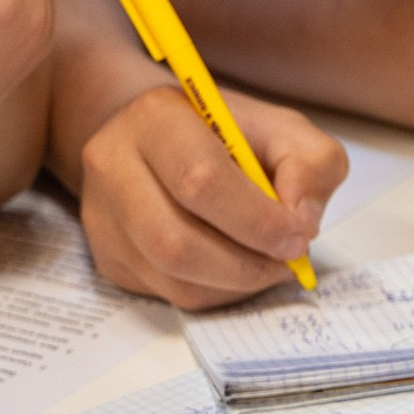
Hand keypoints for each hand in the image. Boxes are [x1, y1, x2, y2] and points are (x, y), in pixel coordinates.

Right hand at [77, 84, 348, 307]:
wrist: (161, 138)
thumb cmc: (225, 133)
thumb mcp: (281, 127)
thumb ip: (310, 162)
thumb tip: (301, 220)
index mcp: (155, 117)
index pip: (199, 180)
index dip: (256, 219)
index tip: (299, 236)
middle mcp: (114, 166)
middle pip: (175, 242)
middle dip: (246, 264)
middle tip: (288, 260)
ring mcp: (103, 217)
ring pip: (172, 279)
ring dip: (235, 284)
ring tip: (268, 263)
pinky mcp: (109, 258)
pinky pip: (168, 295)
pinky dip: (217, 292)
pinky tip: (238, 268)